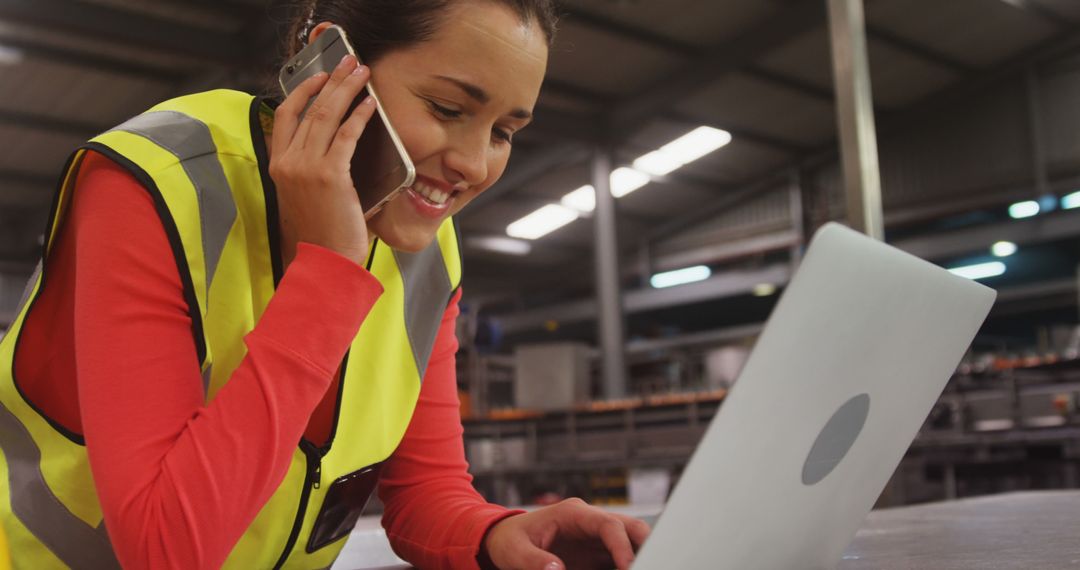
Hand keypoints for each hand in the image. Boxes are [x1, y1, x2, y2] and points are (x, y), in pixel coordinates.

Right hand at [268, 54, 376, 264]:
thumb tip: (343, 144)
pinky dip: (360, 116)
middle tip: (350, 63)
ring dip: (347, 90)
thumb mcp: (310, 196)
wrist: (325, 261)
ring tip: (363, 73)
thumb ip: (319, 169)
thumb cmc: (324, 234)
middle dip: (332, 81)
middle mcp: (288, 162)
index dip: (303, 91)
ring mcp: (307, 167)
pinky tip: (371, 105)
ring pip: (326, 115)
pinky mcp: (330, 175)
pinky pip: (346, 135)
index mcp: (279, 166)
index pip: (285, 116)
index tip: (320, 76)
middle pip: (309, 108)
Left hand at [482, 498, 651, 569]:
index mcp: (573, 513)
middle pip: (630, 527)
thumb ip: (533, 561)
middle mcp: (590, 521)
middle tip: (649, 567)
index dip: (623, 547)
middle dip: (646, 546)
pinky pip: (618, 559)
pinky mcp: (595, 553)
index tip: (629, 569)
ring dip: (639, 557)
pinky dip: (625, 567)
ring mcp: (595, 537)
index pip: (609, 524)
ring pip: (630, 542)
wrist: (505, 540)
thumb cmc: (509, 541)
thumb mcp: (514, 551)